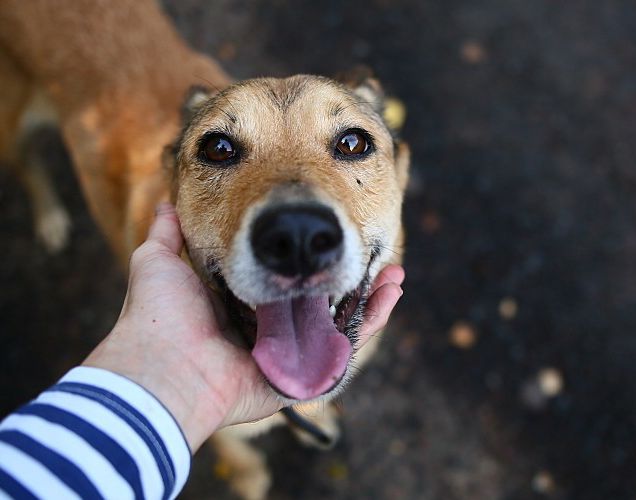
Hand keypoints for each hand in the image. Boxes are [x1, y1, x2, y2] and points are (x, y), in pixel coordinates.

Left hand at [83, 203, 404, 451]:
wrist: (164, 366)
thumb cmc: (160, 315)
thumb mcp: (159, 261)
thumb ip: (168, 234)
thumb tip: (166, 205)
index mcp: (240, 305)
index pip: (285, 279)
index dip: (309, 259)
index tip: (329, 230)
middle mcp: (268, 330)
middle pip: (320, 302)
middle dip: (348, 278)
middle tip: (368, 250)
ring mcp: (289, 354)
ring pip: (340, 323)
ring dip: (370, 297)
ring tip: (393, 270)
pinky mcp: (302, 375)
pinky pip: (345, 348)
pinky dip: (371, 321)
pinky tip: (390, 292)